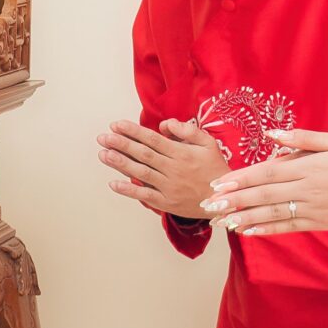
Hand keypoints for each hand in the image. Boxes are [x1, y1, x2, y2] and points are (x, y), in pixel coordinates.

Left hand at [98, 118, 230, 219]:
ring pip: (141, 173)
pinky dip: (128, 190)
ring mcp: (168, 187)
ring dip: (120, 163)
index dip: (133, 131)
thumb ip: (187, 130)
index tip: (116, 125)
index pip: (152, 139)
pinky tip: (113, 183)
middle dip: (121, 144)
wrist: (224, 199)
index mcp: (181, 153)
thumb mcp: (208, 143)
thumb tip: (163, 125)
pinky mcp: (166, 202)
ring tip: (103, 154)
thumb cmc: (214, 168)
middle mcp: (172, 169)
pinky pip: (144, 195)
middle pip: (143, 154)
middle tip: (103, 137)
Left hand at [204, 128, 327, 236]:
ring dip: (242, 217)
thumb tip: (272, 134)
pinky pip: (286, 227)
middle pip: (262, 195)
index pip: (266, 173)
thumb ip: (302, 139)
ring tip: (219, 221)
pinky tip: (247, 230)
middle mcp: (306, 190)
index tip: (217, 184)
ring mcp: (311, 209)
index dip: (239, 179)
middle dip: (232, 201)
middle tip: (207, 206)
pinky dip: (265, 229)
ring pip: (271, 213)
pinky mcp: (317, 223)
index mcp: (308, 167)